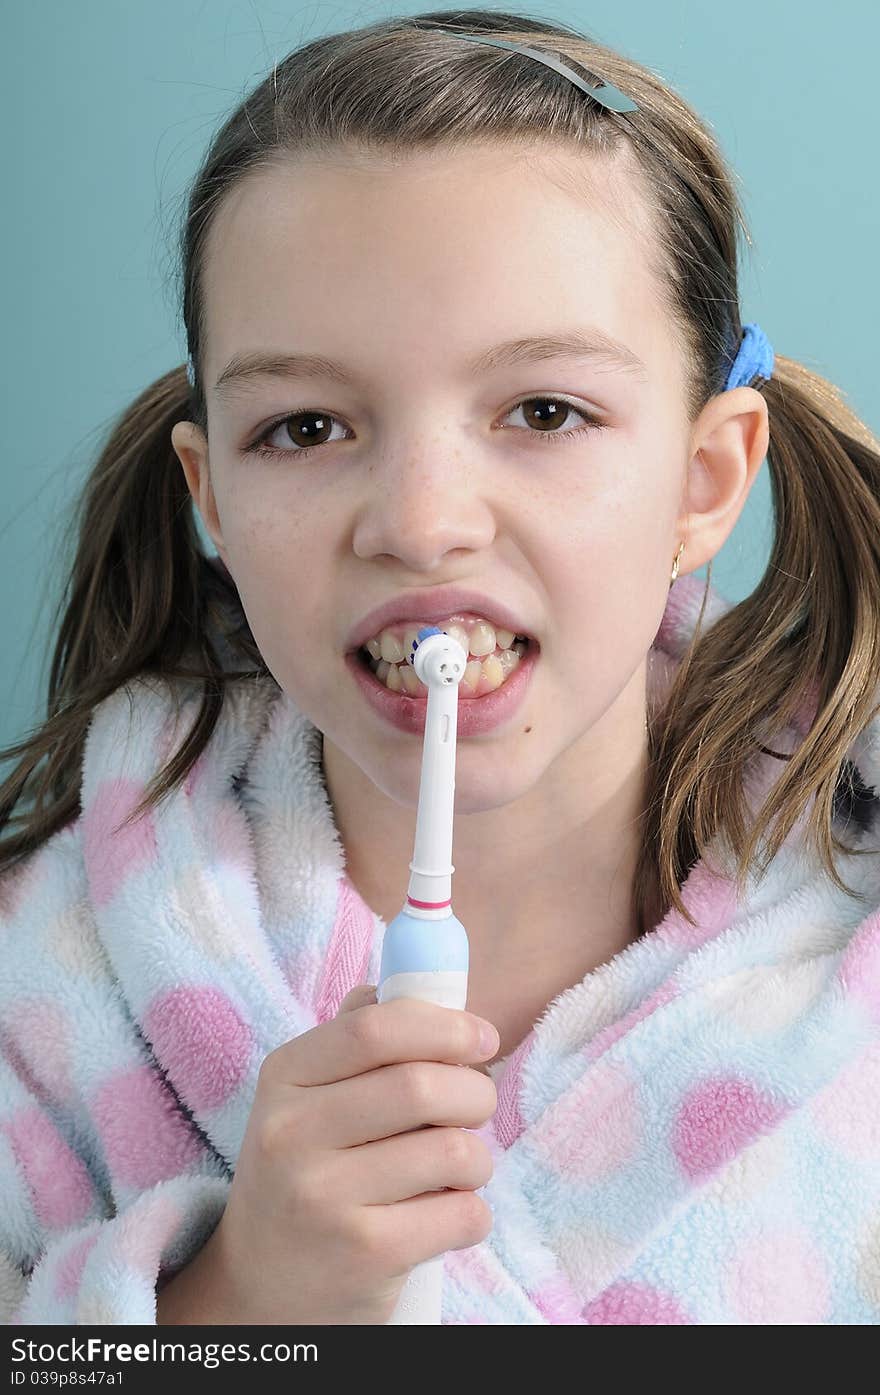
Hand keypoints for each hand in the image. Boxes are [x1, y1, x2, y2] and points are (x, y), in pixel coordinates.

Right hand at [208, 984, 498, 1323]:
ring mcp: (324, 1198)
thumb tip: (421, 986)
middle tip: (476, 1106)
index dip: (445, 1025)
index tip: (482, 1038)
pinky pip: (462, 1214)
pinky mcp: (363, 1255)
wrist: (258, 1287)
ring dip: (477, 1158)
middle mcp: (293, 1134)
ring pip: (453, 1151)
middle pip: (422, 1086)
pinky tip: (445, 1216)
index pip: (375, 1028)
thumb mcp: (305, 1098)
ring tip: (456, 1169)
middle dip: (474, 1092)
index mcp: (284, 1078)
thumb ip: (357, 1038)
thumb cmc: (304, 1172)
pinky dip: (473, 1212)